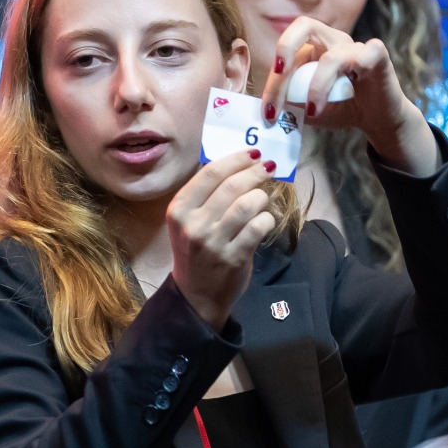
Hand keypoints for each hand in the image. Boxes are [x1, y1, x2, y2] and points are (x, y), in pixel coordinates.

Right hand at [166, 149, 278, 328]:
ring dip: (262, 197)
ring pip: (248, 204)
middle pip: (232, 186)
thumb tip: (239, 162)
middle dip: (255, 172)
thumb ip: (207, 194)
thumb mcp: (190, 221)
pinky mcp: (234, 257)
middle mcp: (193, 224)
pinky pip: (259, 226)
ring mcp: (213, 242)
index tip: (253, 153)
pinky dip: (266, 219)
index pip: (209, 173)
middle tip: (268, 167)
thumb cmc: (196, 251)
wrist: (196, 294)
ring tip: (262, 200)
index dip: (236, 159)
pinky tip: (264, 221)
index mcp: (179, 209)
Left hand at [265, 17, 436, 176]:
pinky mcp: (378, 56)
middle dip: (285, 49)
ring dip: (317, 86)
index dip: (273, 80)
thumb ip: (289, 102)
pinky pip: (367, 53)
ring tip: (313, 110)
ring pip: (332, 57)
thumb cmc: (342, 108)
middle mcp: (333, 41)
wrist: (378, 118)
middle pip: (304, 25)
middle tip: (279, 76)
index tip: (269, 111)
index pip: (286, 51)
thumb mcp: (308, 108)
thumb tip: (264, 108)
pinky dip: (357, 68)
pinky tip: (354, 85)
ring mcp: (356, 47)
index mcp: (312, 48)